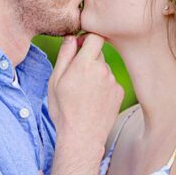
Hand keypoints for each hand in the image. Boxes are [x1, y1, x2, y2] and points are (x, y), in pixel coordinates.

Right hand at [47, 33, 123, 153]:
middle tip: (77, 77)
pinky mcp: (120, 93)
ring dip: (96, 75)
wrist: (82, 137)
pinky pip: (111, 82)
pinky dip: (104, 87)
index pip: (95, 37)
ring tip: (85, 94)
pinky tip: (94, 101)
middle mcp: (103, 69)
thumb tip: (71, 38)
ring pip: (104, 69)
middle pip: (98, 53)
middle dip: (88, 59)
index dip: (87, 39)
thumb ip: (65, 56)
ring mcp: (114, 81)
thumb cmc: (64, 110)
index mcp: (85, 63)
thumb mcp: (55, 81)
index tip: (79, 47)